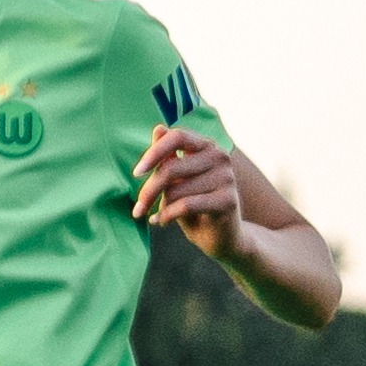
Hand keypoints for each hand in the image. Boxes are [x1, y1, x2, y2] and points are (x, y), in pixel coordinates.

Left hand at [132, 123, 242, 254]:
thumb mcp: (176, 180)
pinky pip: (186, 204)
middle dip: (148, 192)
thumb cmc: (193, 204)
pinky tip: (161, 222)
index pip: (177, 136)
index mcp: (206, 146)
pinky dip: (167, 215)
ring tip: (160, 214)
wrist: (219, 237)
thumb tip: (159, 128)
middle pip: (170, 168)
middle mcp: (220, 157)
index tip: (136, 173)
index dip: (153, 152)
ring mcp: (227, 177)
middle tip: (137, 209)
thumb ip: (167, 156)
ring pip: (176, 190)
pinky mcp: (228, 200)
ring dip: (160, 207)